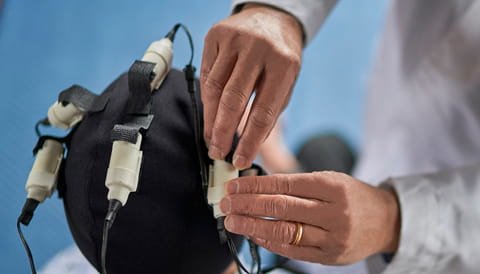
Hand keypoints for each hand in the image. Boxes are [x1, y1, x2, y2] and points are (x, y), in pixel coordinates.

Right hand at [200, 4, 302, 168]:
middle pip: (233, 100)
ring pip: (214, 89)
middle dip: (223, 133)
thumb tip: (249, 145)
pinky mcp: (215, 36)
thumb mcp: (288, 82)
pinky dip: (207, 99)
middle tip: (217, 153)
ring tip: (211, 139)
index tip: (240, 161)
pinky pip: (207, 75)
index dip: (249, 141)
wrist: (272, 17)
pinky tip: (210, 113)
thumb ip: (271, 111)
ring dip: (210, 119)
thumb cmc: (281, 56)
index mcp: (284, 64)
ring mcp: (234, 39)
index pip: (263, 112)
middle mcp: (258, 48)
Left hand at [220, 172, 400, 264]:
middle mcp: (334, 213)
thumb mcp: (330, 179)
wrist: (384, 221)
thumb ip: (297, 184)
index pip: (286, 184)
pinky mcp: (329, 258)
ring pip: (284, 232)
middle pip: (281, 209)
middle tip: (226, 203)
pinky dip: (268, 242)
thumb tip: (255, 186)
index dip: (256, 186)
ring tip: (232, 221)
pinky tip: (253, 234)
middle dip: (248, 205)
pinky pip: (292, 251)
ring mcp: (332, 238)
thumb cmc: (351, 195)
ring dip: (252, 226)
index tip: (235, 186)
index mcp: (333, 187)